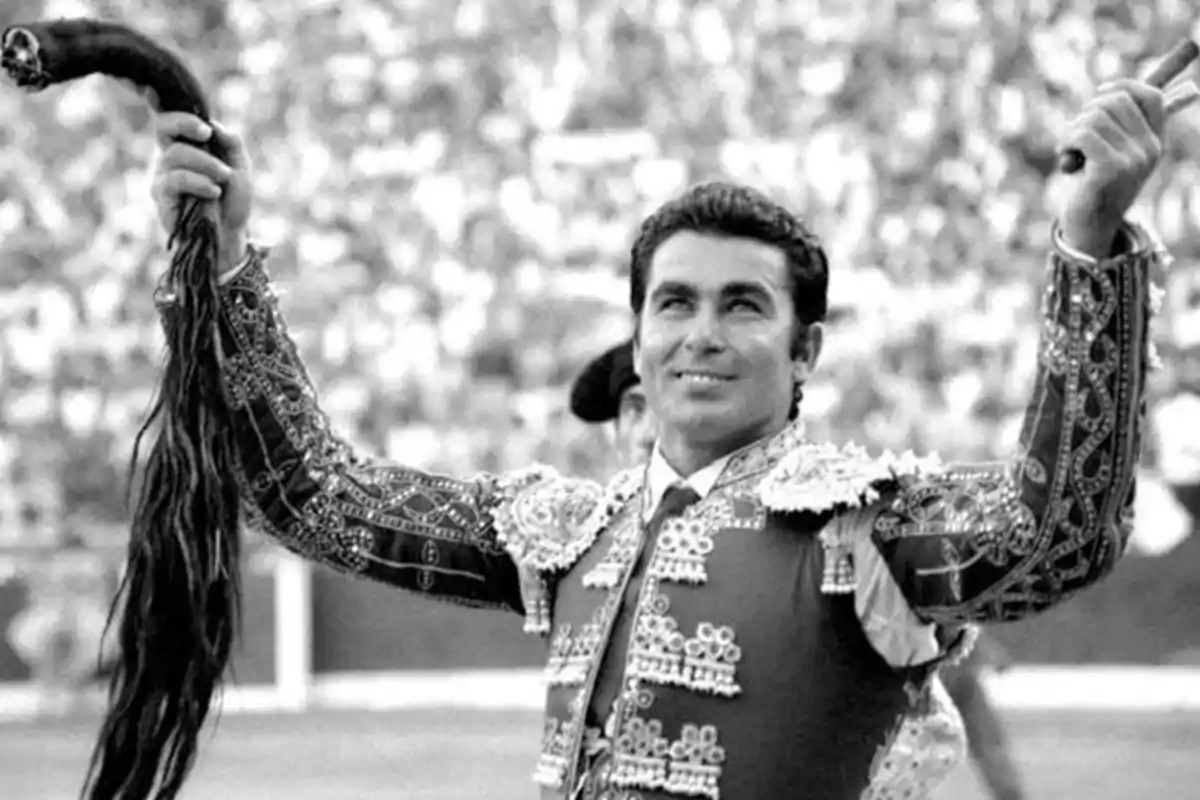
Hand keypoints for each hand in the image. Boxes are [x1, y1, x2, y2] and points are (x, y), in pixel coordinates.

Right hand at [151, 113, 252, 272]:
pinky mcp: (161, 196)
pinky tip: (213, 192)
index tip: (206, 127)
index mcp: (186, 145)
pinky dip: (198, 182)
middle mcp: (168, 157)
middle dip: (185, 124)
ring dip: (206, 163)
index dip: (181, 115)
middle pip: (163, 127)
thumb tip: (214, 125)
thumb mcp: (240, 168)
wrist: (230, 234)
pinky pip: (175, 179)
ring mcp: (162, 175)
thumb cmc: (232, 200)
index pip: (170, 120)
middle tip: (206, 135)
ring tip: (224, 178)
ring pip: (176, 154)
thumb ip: (231, 143)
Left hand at [1055, 61, 1197, 257]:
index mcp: (1155, 142)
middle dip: (1088, 110)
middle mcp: (1150, 149)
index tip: (1100, 93)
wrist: (1090, 226)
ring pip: (1095, 116)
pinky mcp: (1110, 169)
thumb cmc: (1095, 186)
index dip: (1123, 86)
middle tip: (1077, 131)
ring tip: (1070, 147)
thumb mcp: (1114, 153)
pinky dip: (1067, 140)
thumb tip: (1110, 89)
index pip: (1151, 95)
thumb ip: (1117, 126)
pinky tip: (1065, 155)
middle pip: (1117, 100)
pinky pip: (1083, 134)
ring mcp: (1133, 159)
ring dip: (1074, 128)